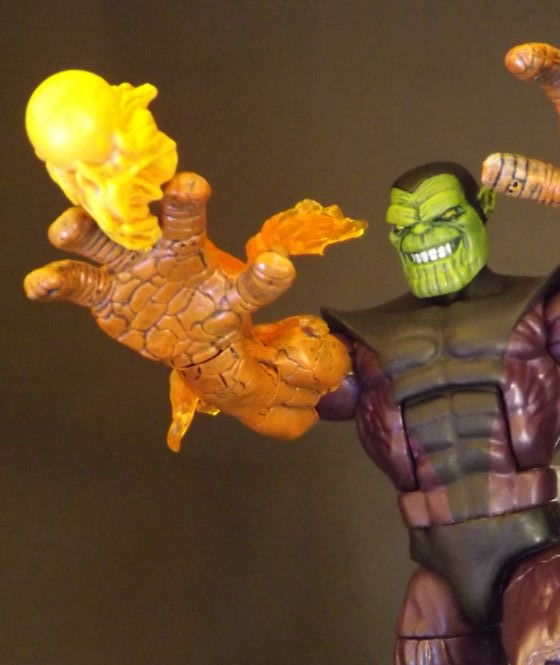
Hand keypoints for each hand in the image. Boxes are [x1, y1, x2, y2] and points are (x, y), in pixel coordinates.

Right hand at [25, 172, 294, 367]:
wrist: (198, 343)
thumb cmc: (220, 308)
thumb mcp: (242, 298)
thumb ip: (259, 282)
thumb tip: (282, 264)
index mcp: (186, 235)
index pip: (183, 208)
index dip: (184, 196)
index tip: (189, 186)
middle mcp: (150, 241)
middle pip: (131, 214)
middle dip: (120, 200)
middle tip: (114, 190)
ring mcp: (123, 266)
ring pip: (96, 240)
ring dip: (79, 230)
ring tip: (65, 229)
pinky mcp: (103, 294)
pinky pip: (76, 283)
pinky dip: (54, 282)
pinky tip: (38, 285)